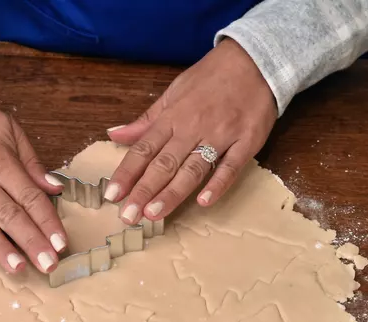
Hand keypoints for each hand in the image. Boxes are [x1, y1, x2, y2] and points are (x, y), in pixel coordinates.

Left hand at [105, 38, 277, 222]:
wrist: (256, 60)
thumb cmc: (211, 77)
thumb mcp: (174, 92)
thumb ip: (147, 120)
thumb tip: (115, 134)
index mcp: (172, 116)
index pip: (144, 149)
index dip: (127, 173)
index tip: (111, 195)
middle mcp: (193, 127)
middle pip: (164, 163)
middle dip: (143, 190)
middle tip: (128, 216)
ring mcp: (221, 135)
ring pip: (193, 168)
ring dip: (172, 192)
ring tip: (154, 214)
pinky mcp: (247, 141)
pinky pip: (231, 166)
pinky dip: (218, 184)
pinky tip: (204, 202)